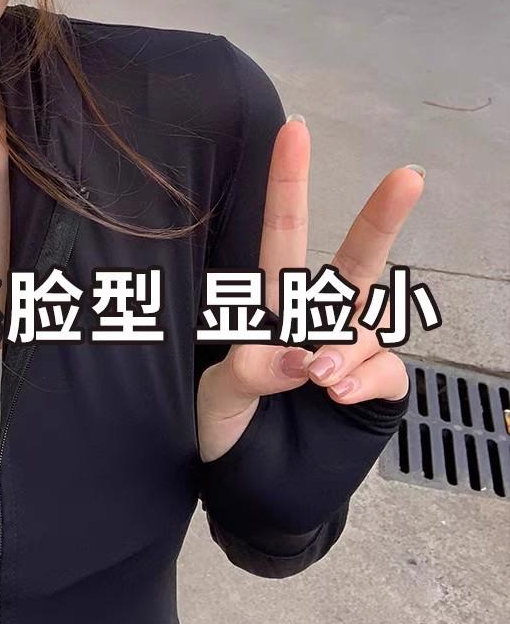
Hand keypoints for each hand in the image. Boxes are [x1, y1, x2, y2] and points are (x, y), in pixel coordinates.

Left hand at [197, 116, 420, 462]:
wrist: (254, 493)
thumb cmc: (225, 433)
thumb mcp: (215, 399)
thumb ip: (249, 372)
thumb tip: (304, 354)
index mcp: (270, 306)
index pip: (283, 235)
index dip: (287, 184)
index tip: (295, 130)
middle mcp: (318, 319)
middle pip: (357, 260)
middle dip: (382, 217)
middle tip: (409, 175)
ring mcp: (350, 352)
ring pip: (372, 320)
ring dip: (347, 344)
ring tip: (317, 378)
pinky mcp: (374, 389)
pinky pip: (386, 369)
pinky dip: (364, 377)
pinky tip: (337, 392)